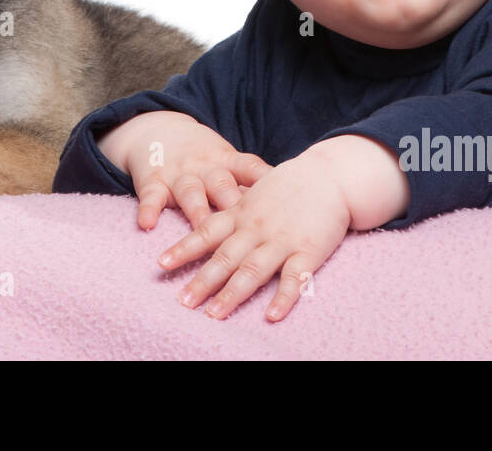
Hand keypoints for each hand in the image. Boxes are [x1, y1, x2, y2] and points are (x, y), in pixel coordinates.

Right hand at [98, 110, 270, 229]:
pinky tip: (147, 224)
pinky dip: (148, 210)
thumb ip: (251, 183)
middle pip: (222, 185)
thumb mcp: (229, 161)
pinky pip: (151, 197)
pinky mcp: (154, 183)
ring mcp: (180, 175)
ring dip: (196, 212)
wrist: (160, 130)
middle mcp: (206, 168)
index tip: (283, 196)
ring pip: (190, 193)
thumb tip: (289, 206)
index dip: (266, 181)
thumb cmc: (206, 156)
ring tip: (200, 231)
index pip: (251, 169)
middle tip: (249, 227)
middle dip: (233, 204)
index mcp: (228, 162)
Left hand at [158, 136, 408, 320]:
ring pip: (253, 269)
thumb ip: (232, 208)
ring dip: (232, 294)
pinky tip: (271, 316)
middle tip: (183, 302)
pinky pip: (294, 278)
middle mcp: (256, 227)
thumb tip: (205, 224)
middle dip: (202, 281)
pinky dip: (283, 298)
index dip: (184, 248)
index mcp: (241, 212)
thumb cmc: (290, 185)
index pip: (206, 232)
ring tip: (213, 315)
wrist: (330, 175)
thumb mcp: (254, 191)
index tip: (162, 265)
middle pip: (225, 257)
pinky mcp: (308, 251)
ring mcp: (282, 239)